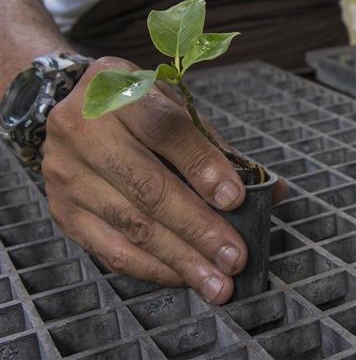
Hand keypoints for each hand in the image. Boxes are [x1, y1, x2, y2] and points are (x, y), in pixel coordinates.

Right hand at [42, 56, 287, 303]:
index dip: (203, 166)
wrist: (68, 108)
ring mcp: (68, 175)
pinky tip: (184, 277)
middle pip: (149, 188)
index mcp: (118, 93)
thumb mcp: (174, 108)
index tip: (236, 199)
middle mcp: (84, 133)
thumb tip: (272, 190)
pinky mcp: (63, 212)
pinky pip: (111, 250)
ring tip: (218, 282)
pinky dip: (153, 269)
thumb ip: (218, 148)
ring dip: (181, 259)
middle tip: (235, 257)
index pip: (165, 131)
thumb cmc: (138, 110)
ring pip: (133, 226)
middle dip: (199, 229)